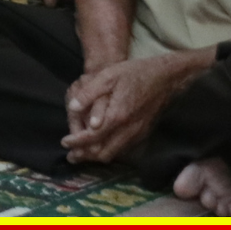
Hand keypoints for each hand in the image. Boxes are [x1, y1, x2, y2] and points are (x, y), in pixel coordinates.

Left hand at [62, 50, 207, 163]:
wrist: (166, 77)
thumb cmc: (134, 73)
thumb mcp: (107, 76)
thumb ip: (89, 93)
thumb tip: (73, 108)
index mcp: (117, 115)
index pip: (92, 137)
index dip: (76, 142)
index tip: (64, 142)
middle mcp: (128, 129)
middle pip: (103, 152)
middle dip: (84, 155)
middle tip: (70, 155)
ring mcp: (138, 133)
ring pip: (114, 153)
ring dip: (96, 156)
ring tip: (81, 154)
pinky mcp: (144, 133)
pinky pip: (123, 150)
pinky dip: (109, 151)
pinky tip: (101, 147)